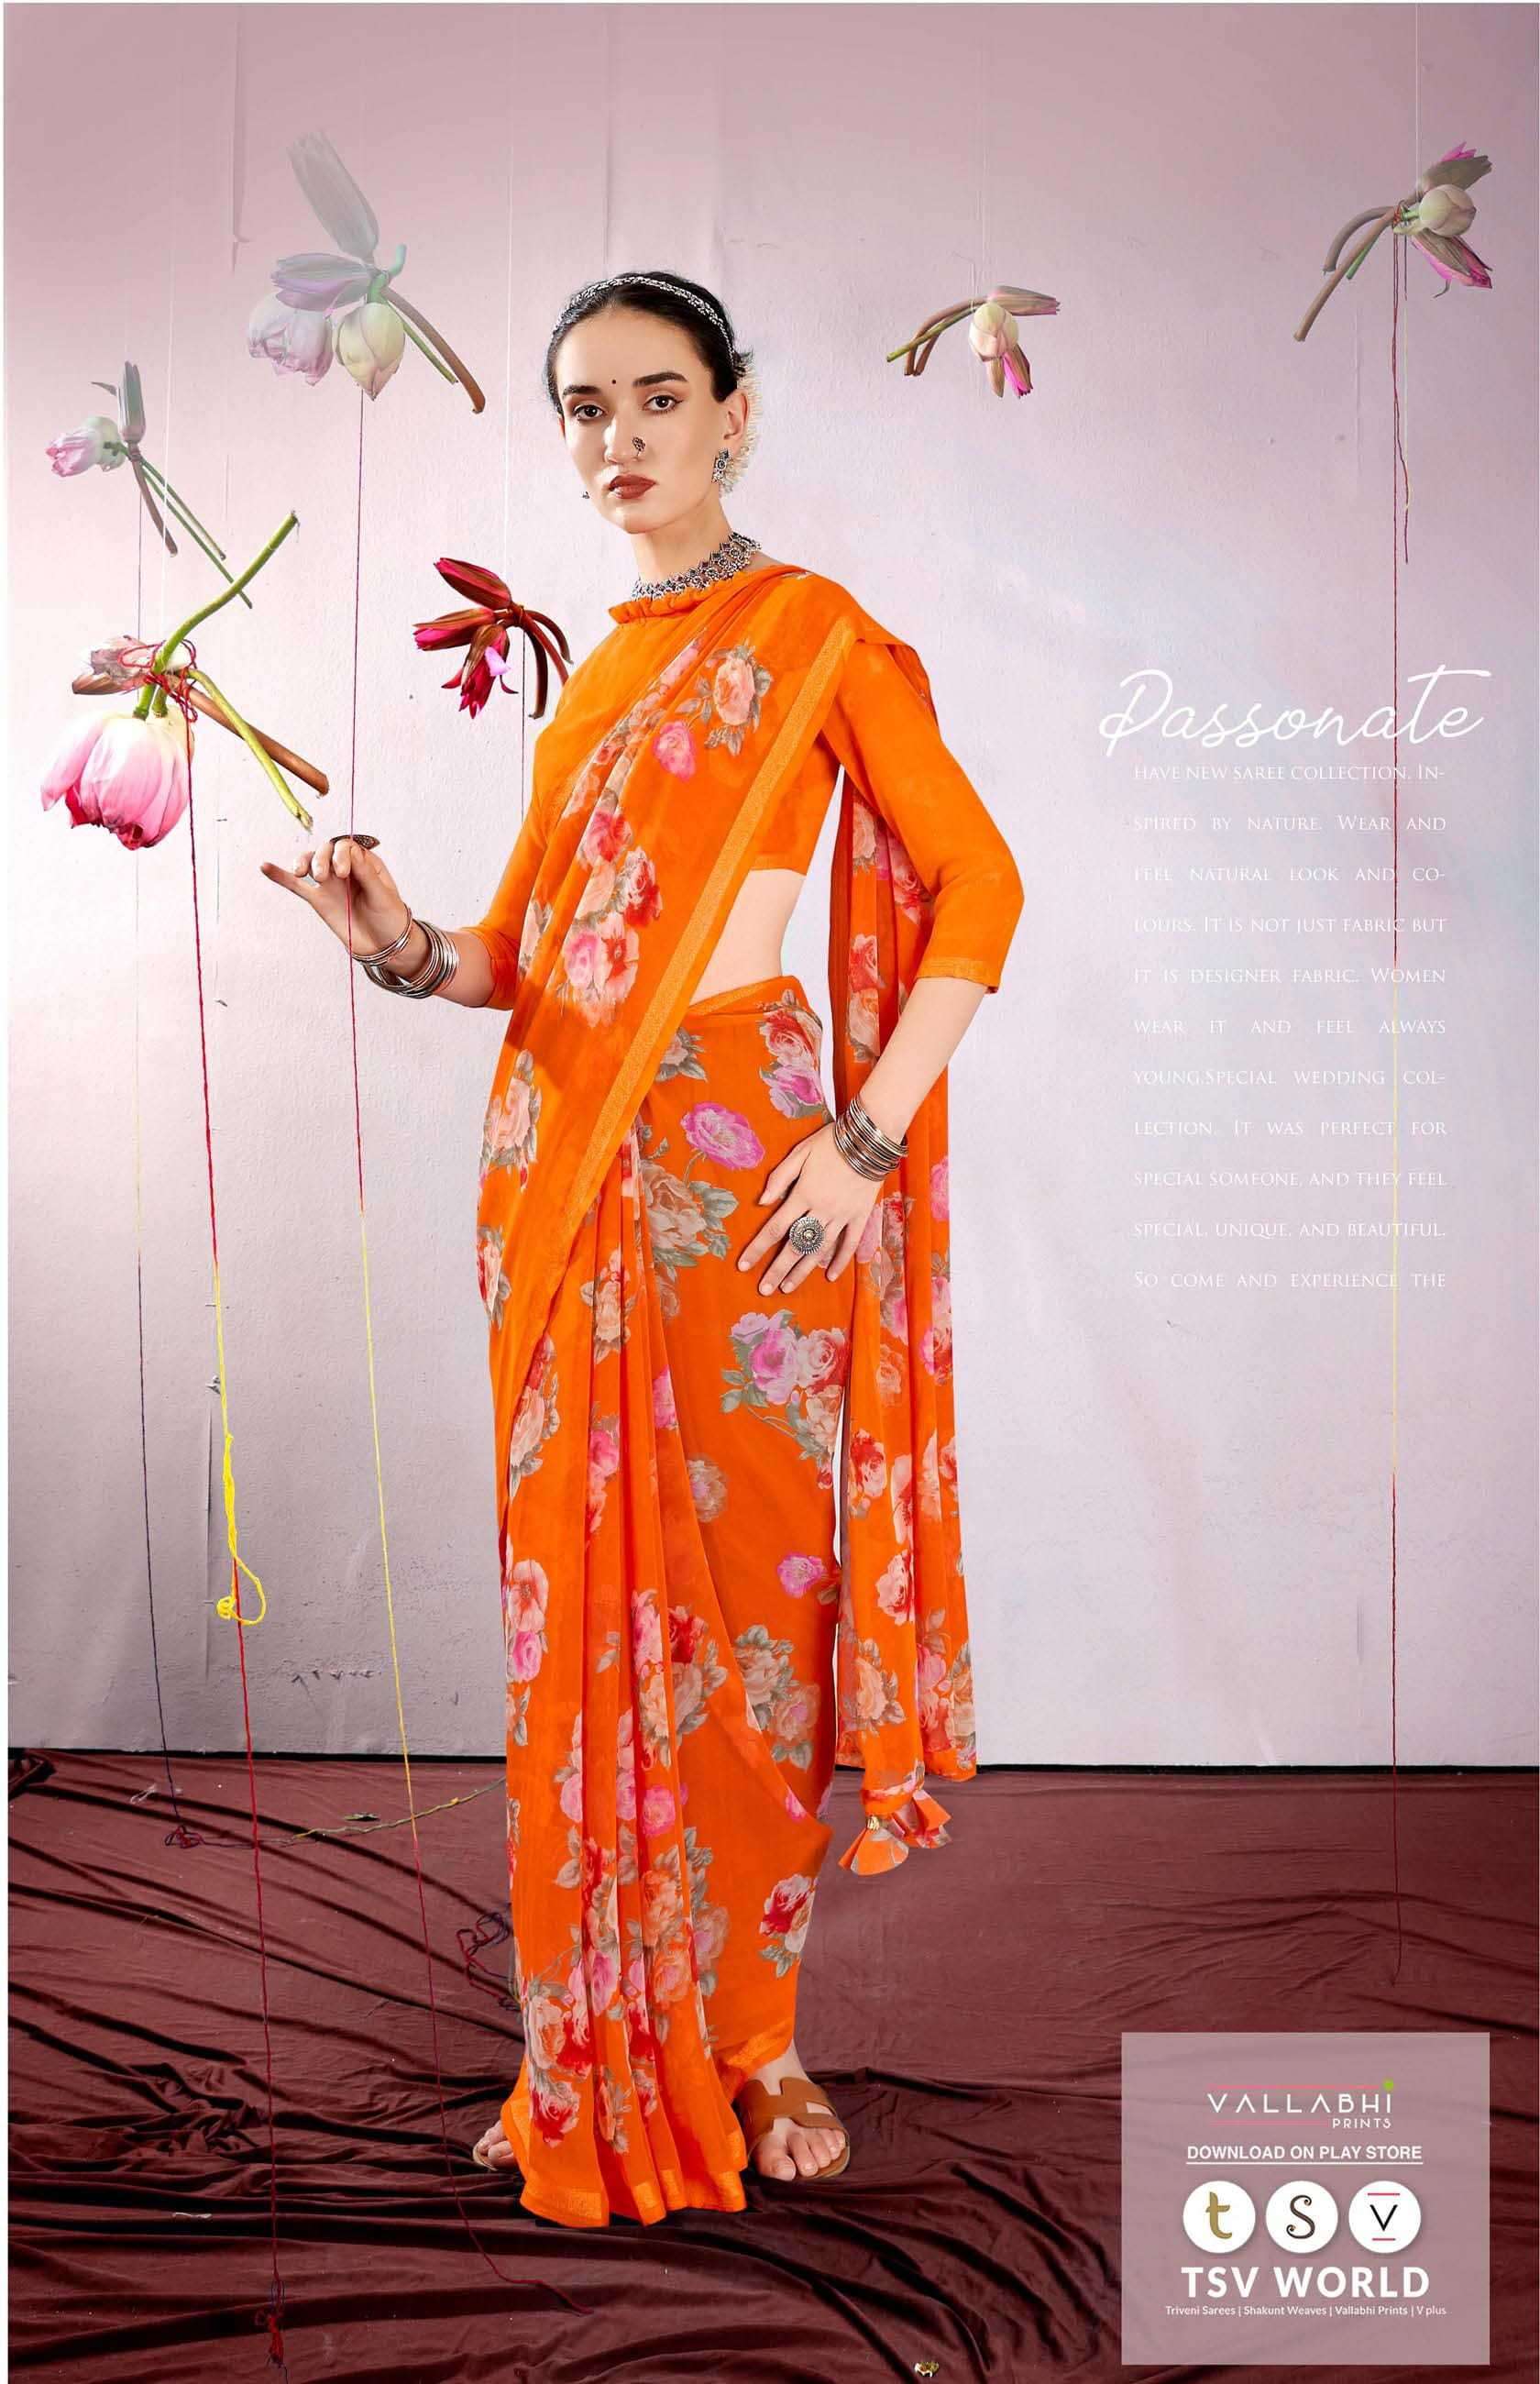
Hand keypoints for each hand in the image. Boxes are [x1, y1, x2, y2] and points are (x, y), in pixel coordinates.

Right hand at [258, 835, 410, 955]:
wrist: (384, 945)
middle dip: (320, 859)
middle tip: (322, 877)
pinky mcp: (319, 899)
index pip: (345, 846)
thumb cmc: (390, 918)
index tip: (343, 873)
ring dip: (303, 863)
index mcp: (364, 862)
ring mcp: (330, 883)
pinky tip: (265, 867)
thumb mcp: (383, 895)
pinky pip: (296, 886)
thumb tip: (350, 850)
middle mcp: (345, 868)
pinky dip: (281, 876)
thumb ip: (366, 874)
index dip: (340, 854)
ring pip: (310, 863)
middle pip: (325, 851)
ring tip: (300, 873)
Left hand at [735, 1122, 883, 1293]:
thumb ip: (780, 1177)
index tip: (744, 1266)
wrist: (869, 1139)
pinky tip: (829, 1276)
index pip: (775, 1228)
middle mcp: (821, 1210)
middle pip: (795, 1245)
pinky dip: (840, 1260)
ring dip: (802, 1271)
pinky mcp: (860, 1216)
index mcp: (803, 1194)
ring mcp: (842, 1215)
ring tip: (788, 1288)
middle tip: (764, 1289)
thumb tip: (761, 1201)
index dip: (758, 1249)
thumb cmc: (831, 1142)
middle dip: (777, 1269)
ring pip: (819, 1249)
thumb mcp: (800, 1152)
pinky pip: (850, 1243)